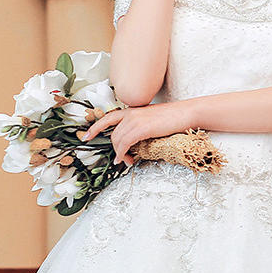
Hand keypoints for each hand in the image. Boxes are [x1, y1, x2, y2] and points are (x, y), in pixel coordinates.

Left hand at [79, 101, 193, 166]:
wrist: (186, 113)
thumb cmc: (173, 118)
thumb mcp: (152, 119)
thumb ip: (140, 126)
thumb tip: (135, 141)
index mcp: (132, 110)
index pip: (107, 118)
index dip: (95, 128)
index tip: (86, 137)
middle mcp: (130, 113)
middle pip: (113, 134)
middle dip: (114, 149)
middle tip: (121, 160)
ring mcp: (134, 120)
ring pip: (117, 141)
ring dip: (120, 154)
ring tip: (127, 161)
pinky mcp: (141, 128)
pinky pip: (124, 144)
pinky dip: (123, 154)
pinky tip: (128, 160)